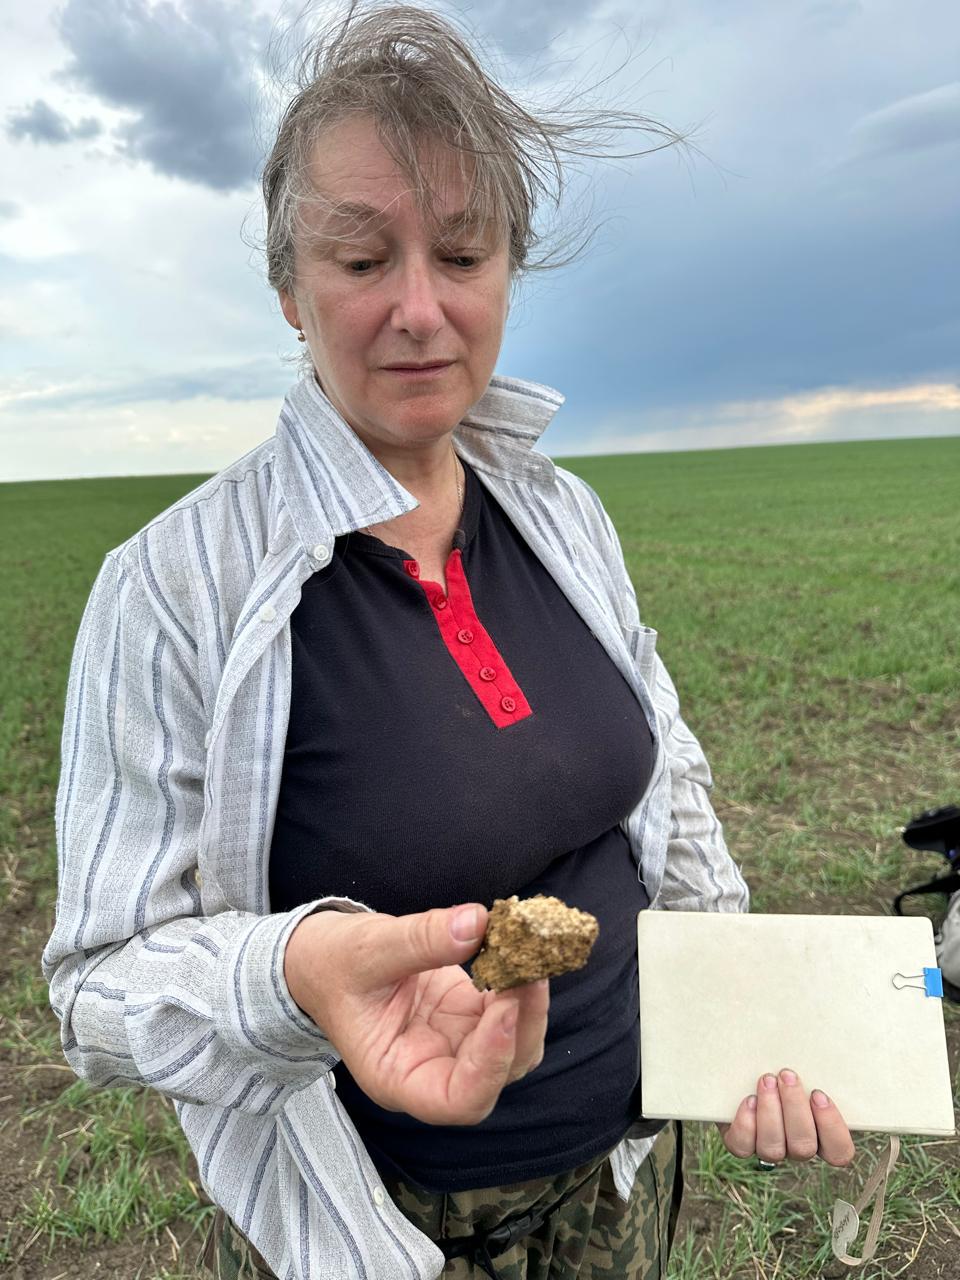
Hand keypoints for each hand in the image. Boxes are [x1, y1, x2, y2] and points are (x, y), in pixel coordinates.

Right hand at [283, 903, 548, 1125]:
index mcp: (398, 1078)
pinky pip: (508, 1010)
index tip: (504, 1007)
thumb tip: (477, 923)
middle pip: (499, 1073)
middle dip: (521, 1023)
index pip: (457, 1099)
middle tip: (529, 967)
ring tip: (530, 952)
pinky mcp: (469, 1016)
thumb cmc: (333, 966)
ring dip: (529, 1004)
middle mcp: (434, 1071)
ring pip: (515, 1045)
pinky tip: (519, 946)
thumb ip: (421, 939)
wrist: (325, 960)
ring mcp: (456, 1045)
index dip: (490, 1063)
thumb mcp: (367, 949)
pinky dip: (521, 983)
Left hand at [718, 1068, 855, 1166]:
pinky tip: (749, 1099)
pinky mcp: (741, 1143)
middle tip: (787, 1075)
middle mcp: (796, 1146)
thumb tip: (836, 1036)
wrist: (743, 1070)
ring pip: (774, 1149)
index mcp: (821, 1134)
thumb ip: (821, 1065)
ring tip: (766, 1080)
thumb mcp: (808, 1064)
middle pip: (804, 1146)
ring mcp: (769, 1147)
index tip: (819, 1094)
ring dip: (770, 1112)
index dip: (831, 1127)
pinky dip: (746, 1124)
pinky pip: (743, 1146)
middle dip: (794, 1108)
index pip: (839, 1150)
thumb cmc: (786, 1065)